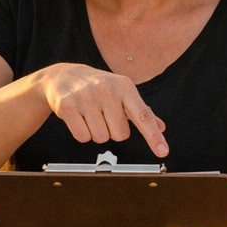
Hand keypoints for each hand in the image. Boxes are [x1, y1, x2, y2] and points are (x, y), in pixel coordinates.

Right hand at [33, 63, 167, 156]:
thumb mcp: (122, 92)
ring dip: (97, 132)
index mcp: (124, 87)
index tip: (163, 151)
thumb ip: (141, 111)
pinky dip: (82, 133)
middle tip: (104, 116)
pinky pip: (83, 137)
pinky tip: (79, 118)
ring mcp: (86, 97)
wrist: (63, 76)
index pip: (143, 116)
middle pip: (121, 135)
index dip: (153, 135)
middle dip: (113, 131)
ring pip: (101, 138)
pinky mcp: (67, 106)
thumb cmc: (98, 86)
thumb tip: (161, 127)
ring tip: (90, 115)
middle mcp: (107, 90)